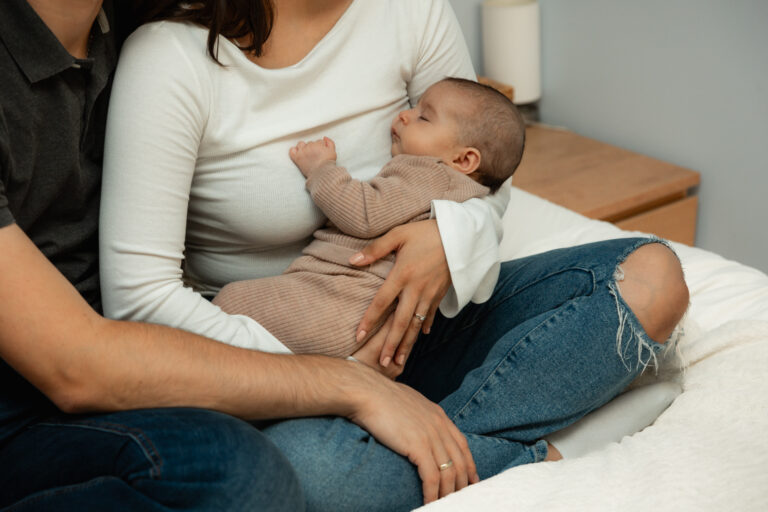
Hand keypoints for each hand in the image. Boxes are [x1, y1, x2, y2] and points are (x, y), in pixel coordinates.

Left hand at [289, 137, 336, 177]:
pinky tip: (298, 153)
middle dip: (313, 147)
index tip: (321, 152)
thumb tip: (325, 138)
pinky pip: (292, 151)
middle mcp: (309, 146)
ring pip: (300, 144)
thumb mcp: (333, 152)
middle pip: (310, 143)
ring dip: (303, 147)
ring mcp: (302, 152)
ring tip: (307, 153)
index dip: (321, 147)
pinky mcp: (297, 158)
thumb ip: (330, 142)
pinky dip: (294, 151)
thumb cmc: (327, 164)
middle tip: (315, 155)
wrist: (322, 174)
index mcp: (318, 144)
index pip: (319, 141)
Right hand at [347, 363, 478, 503]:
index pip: (462, 445)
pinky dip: (433, 494)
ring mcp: (430, 436)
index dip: (470, 465)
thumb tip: (416, 425)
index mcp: (438, 415)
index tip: (471, 480)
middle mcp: (439, 425)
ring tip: (445, 505)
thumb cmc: (379, 396)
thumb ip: (419, 415)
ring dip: (448, 493)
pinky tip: (430, 503)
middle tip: (461, 498)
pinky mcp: (418, 446)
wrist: (366, 392)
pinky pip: (432, 477)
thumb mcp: (409, 403)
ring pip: (449, 472)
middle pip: (460, 461)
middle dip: (463, 484)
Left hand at [350, 220, 450, 368]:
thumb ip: (375, 249)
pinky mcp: (441, 292)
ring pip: (417, 324)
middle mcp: (416, 289)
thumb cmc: (426, 231)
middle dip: (390, 344)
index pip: (381, 303)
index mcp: (402, 275)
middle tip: (382, 363)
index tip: (358, 336)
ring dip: (407, 344)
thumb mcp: (399, 234)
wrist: (462, 234)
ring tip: (399, 361)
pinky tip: (422, 335)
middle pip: (400, 322)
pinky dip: (426, 326)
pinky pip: (431, 314)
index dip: (369, 320)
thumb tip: (353, 260)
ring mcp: (430, 293)